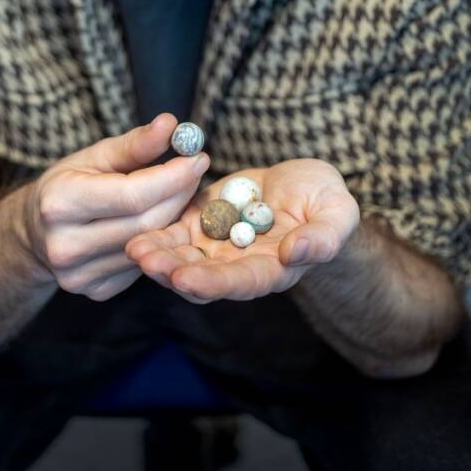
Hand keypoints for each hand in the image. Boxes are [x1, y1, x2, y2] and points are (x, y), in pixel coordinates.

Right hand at [24, 113, 209, 300]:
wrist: (35, 230)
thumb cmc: (69, 183)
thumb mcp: (94, 156)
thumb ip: (134, 144)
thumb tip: (171, 124)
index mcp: (60, 203)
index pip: (132, 194)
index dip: (172, 177)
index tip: (197, 157)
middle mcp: (66, 245)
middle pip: (146, 222)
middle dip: (180, 193)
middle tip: (196, 170)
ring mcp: (79, 275)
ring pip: (149, 244)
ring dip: (174, 215)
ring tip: (181, 190)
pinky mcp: (95, 291)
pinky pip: (143, 263)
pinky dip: (159, 239)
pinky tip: (161, 219)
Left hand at [125, 158, 359, 303]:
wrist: (305, 187)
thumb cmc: (327, 202)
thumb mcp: (337, 213)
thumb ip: (322, 237)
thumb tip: (296, 253)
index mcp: (272, 269)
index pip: (240, 282)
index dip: (213, 283)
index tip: (187, 279)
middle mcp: (238, 265)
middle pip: (201, 275)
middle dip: (171, 270)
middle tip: (146, 260)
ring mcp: (216, 245)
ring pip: (181, 257)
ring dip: (157, 254)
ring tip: (133, 246)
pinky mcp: (201, 222)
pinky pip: (173, 231)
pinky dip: (156, 231)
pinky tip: (135, 227)